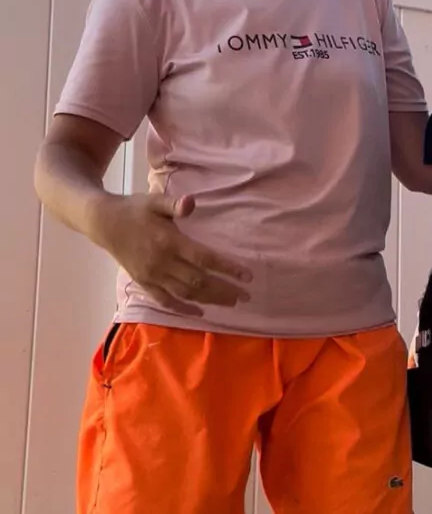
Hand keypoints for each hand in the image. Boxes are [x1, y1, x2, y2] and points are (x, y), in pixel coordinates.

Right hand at [93, 193, 252, 315]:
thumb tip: (191, 203)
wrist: (103, 223)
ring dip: (209, 299)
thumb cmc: (134, 209)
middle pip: (198, 280)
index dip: (226, 268)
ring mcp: (152, 275)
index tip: (246, 276)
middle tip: (245, 296)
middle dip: (224, 289)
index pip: (204, 258)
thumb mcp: (154, 201)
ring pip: (185, 293)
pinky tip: (199, 312)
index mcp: (169, 241)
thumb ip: (174, 204)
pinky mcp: (143, 283)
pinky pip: (164, 300)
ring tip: (230, 302)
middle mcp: (162, 262)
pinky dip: (182, 308)